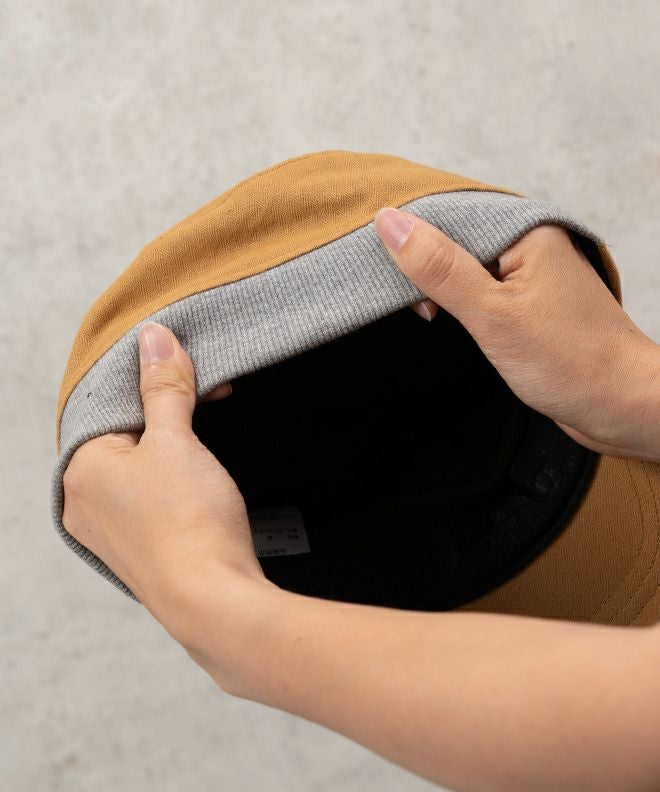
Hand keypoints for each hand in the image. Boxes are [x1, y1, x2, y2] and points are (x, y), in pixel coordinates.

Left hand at [61, 322, 273, 624]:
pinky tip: (199, 486)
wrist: (214, 601)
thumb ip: (163, 386)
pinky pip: (148, 499)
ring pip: (138, 468)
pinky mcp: (137, 550)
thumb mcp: (176, 439)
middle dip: (168, 413)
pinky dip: (172, 482)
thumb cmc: (189, 522)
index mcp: (79, 469)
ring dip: (173, 447)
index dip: (156, 382)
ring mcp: (108, 532)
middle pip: (124, 435)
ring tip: (206, 449)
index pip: (111, 403)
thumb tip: (154, 336)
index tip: (194, 373)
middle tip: (212, 399)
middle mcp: (83, 503)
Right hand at [373, 207, 659, 461]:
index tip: (388, 279)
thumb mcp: (491, 314)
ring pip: (465, 268)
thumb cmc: (570, 362)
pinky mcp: (528, 302)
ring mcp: (530, 274)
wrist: (621, 406)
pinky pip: (480, 290)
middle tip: (416, 309)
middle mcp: (531, 244)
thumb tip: (390, 223)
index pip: (450, 216)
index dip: (413, 243)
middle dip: (425, 271)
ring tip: (428, 317)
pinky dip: (459, 305)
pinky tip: (449, 322)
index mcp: (527, 231)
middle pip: (455, 240)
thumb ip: (439, 268)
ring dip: (441, 291)